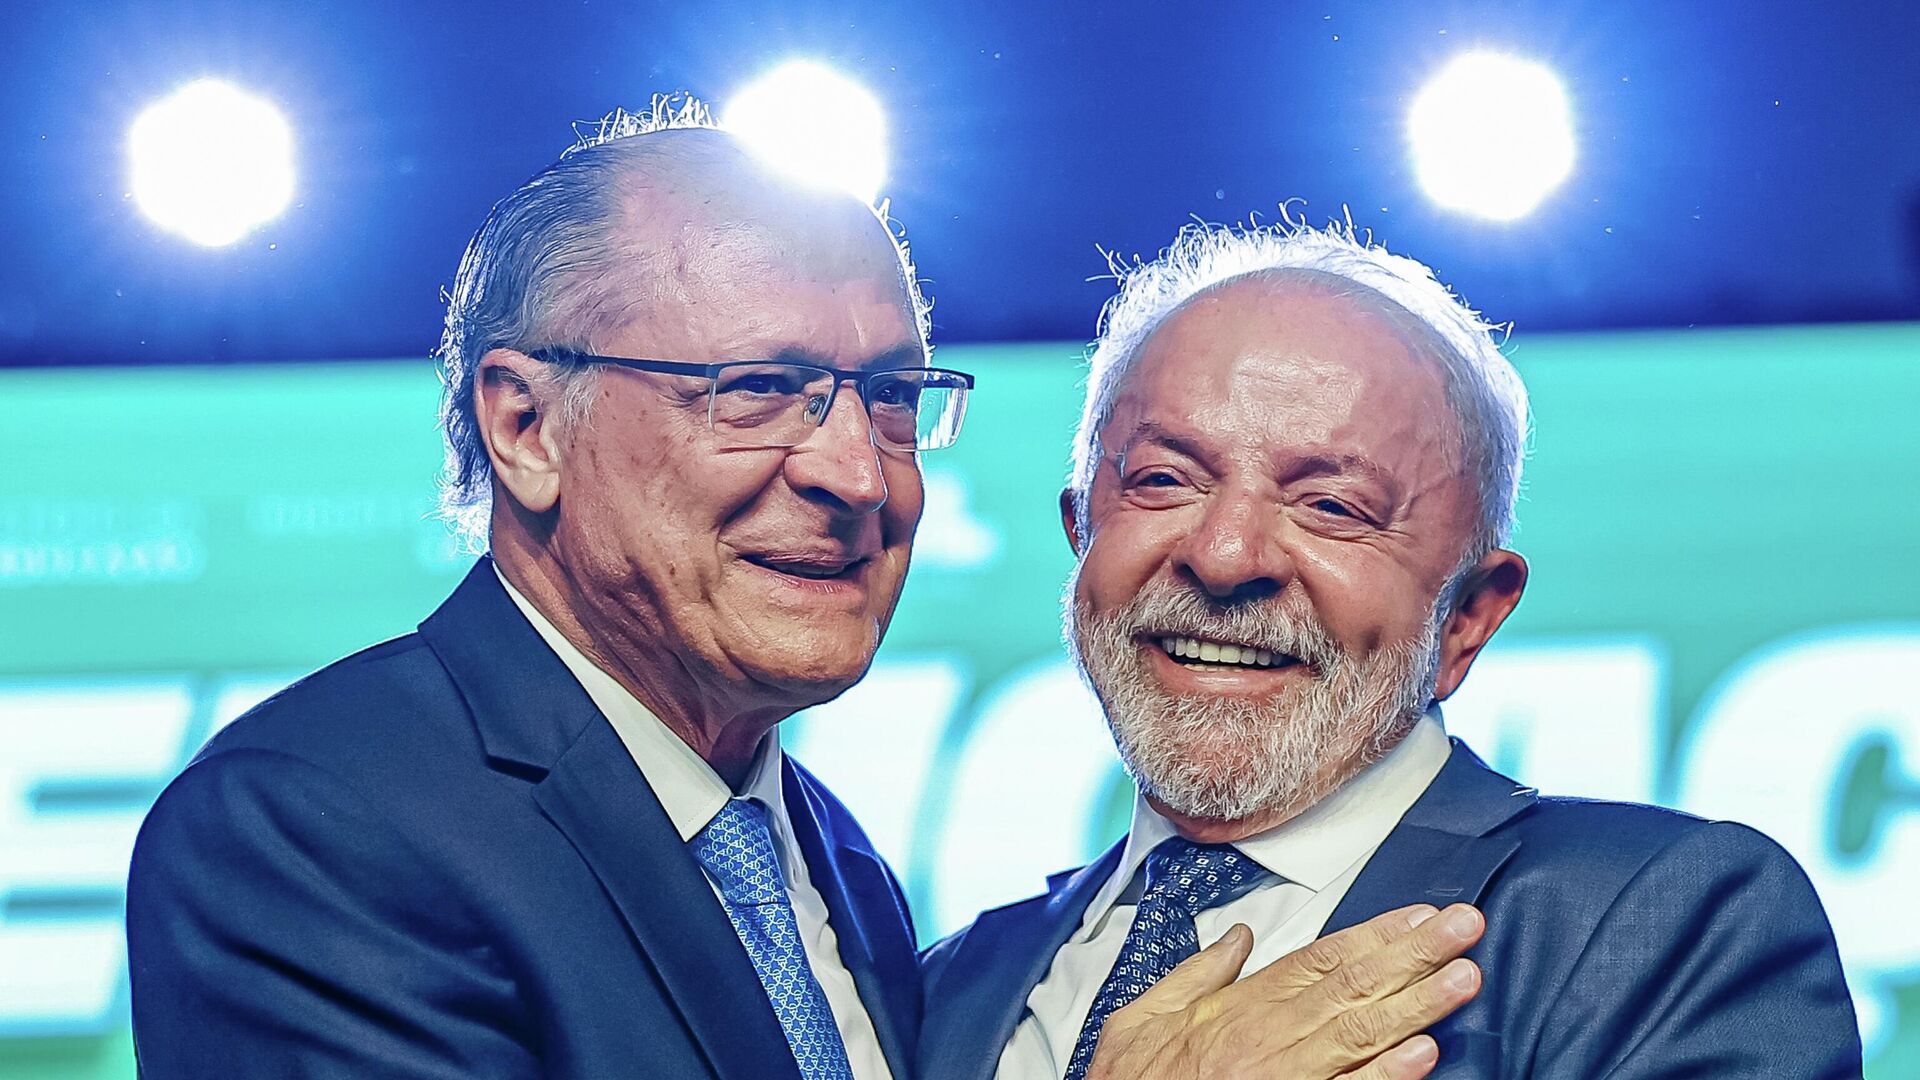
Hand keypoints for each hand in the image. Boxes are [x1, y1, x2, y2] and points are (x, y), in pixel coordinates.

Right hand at [1085, 903, 1484, 1079]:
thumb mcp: (1142, 1017)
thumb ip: (1197, 973)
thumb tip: (1236, 937)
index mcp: (1237, 1008)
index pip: (1320, 958)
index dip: (1377, 935)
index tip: (1423, 914)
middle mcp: (1266, 1039)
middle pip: (1354, 987)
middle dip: (1415, 954)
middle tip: (1466, 926)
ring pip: (1361, 1035)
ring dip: (1418, 1004)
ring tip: (1465, 977)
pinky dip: (1387, 1076)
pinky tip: (1425, 1054)